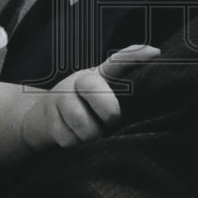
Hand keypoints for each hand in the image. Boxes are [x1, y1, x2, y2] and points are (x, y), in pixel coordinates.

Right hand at [21, 45, 159, 150]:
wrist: (42, 117)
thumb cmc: (84, 107)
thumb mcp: (101, 95)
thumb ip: (122, 88)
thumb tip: (153, 66)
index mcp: (99, 75)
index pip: (117, 62)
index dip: (135, 57)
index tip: (155, 53)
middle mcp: (79, 81)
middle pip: (94, 89)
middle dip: (108, 112)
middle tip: (111, 123)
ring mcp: (62, 97)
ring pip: (81, 121)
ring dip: (92, 135)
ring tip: (94, 135)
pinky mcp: (48, 117)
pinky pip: (68, 138)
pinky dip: (75, 144)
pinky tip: (75, 138)